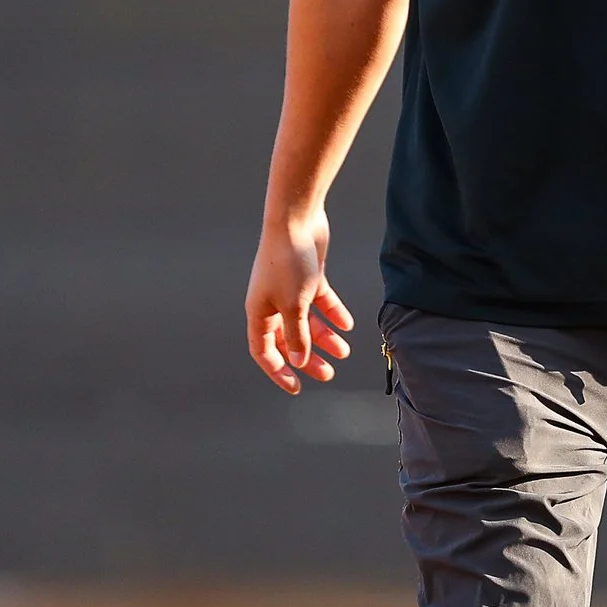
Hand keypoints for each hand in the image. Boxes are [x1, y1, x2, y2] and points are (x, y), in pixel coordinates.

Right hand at [245, 209, 355, 392]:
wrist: (297, 218)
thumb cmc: (289, 261)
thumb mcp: (294, 305)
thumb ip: (298, 335)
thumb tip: (299, 361)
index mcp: (259, 313)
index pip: (264, 351)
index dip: (278, 371)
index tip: (296, 388)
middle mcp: (272, 303)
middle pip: (289, 339)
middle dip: (308, 358)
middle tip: (328, 374)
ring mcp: (290, 289)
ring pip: (307, 321)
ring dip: (324, 337)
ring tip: (345, 350)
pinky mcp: (308, 275)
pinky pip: (320, 301)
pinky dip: (332, 312)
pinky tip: (347, 325)